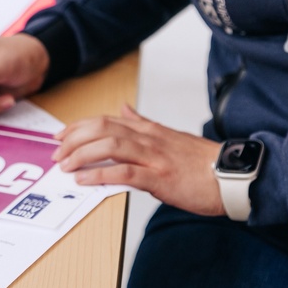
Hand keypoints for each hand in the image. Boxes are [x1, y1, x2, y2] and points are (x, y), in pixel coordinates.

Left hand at [53, 105, 224, 216]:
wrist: (231, 176)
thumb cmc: (201, 162)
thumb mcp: (169, 136)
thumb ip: (143, 123)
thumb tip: (123, 107)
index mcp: (150, 130)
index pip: (107, 119)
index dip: (80, 126)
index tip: (61, 135)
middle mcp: (149, 139)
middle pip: (103, 128)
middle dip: (75, 138)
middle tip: (56, 152)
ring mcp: (154, 157)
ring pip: (110, 145)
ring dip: (82, 154)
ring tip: (65, 165)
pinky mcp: (159, 178)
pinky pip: (124, 173)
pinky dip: (100, 174)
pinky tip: (85, 180)